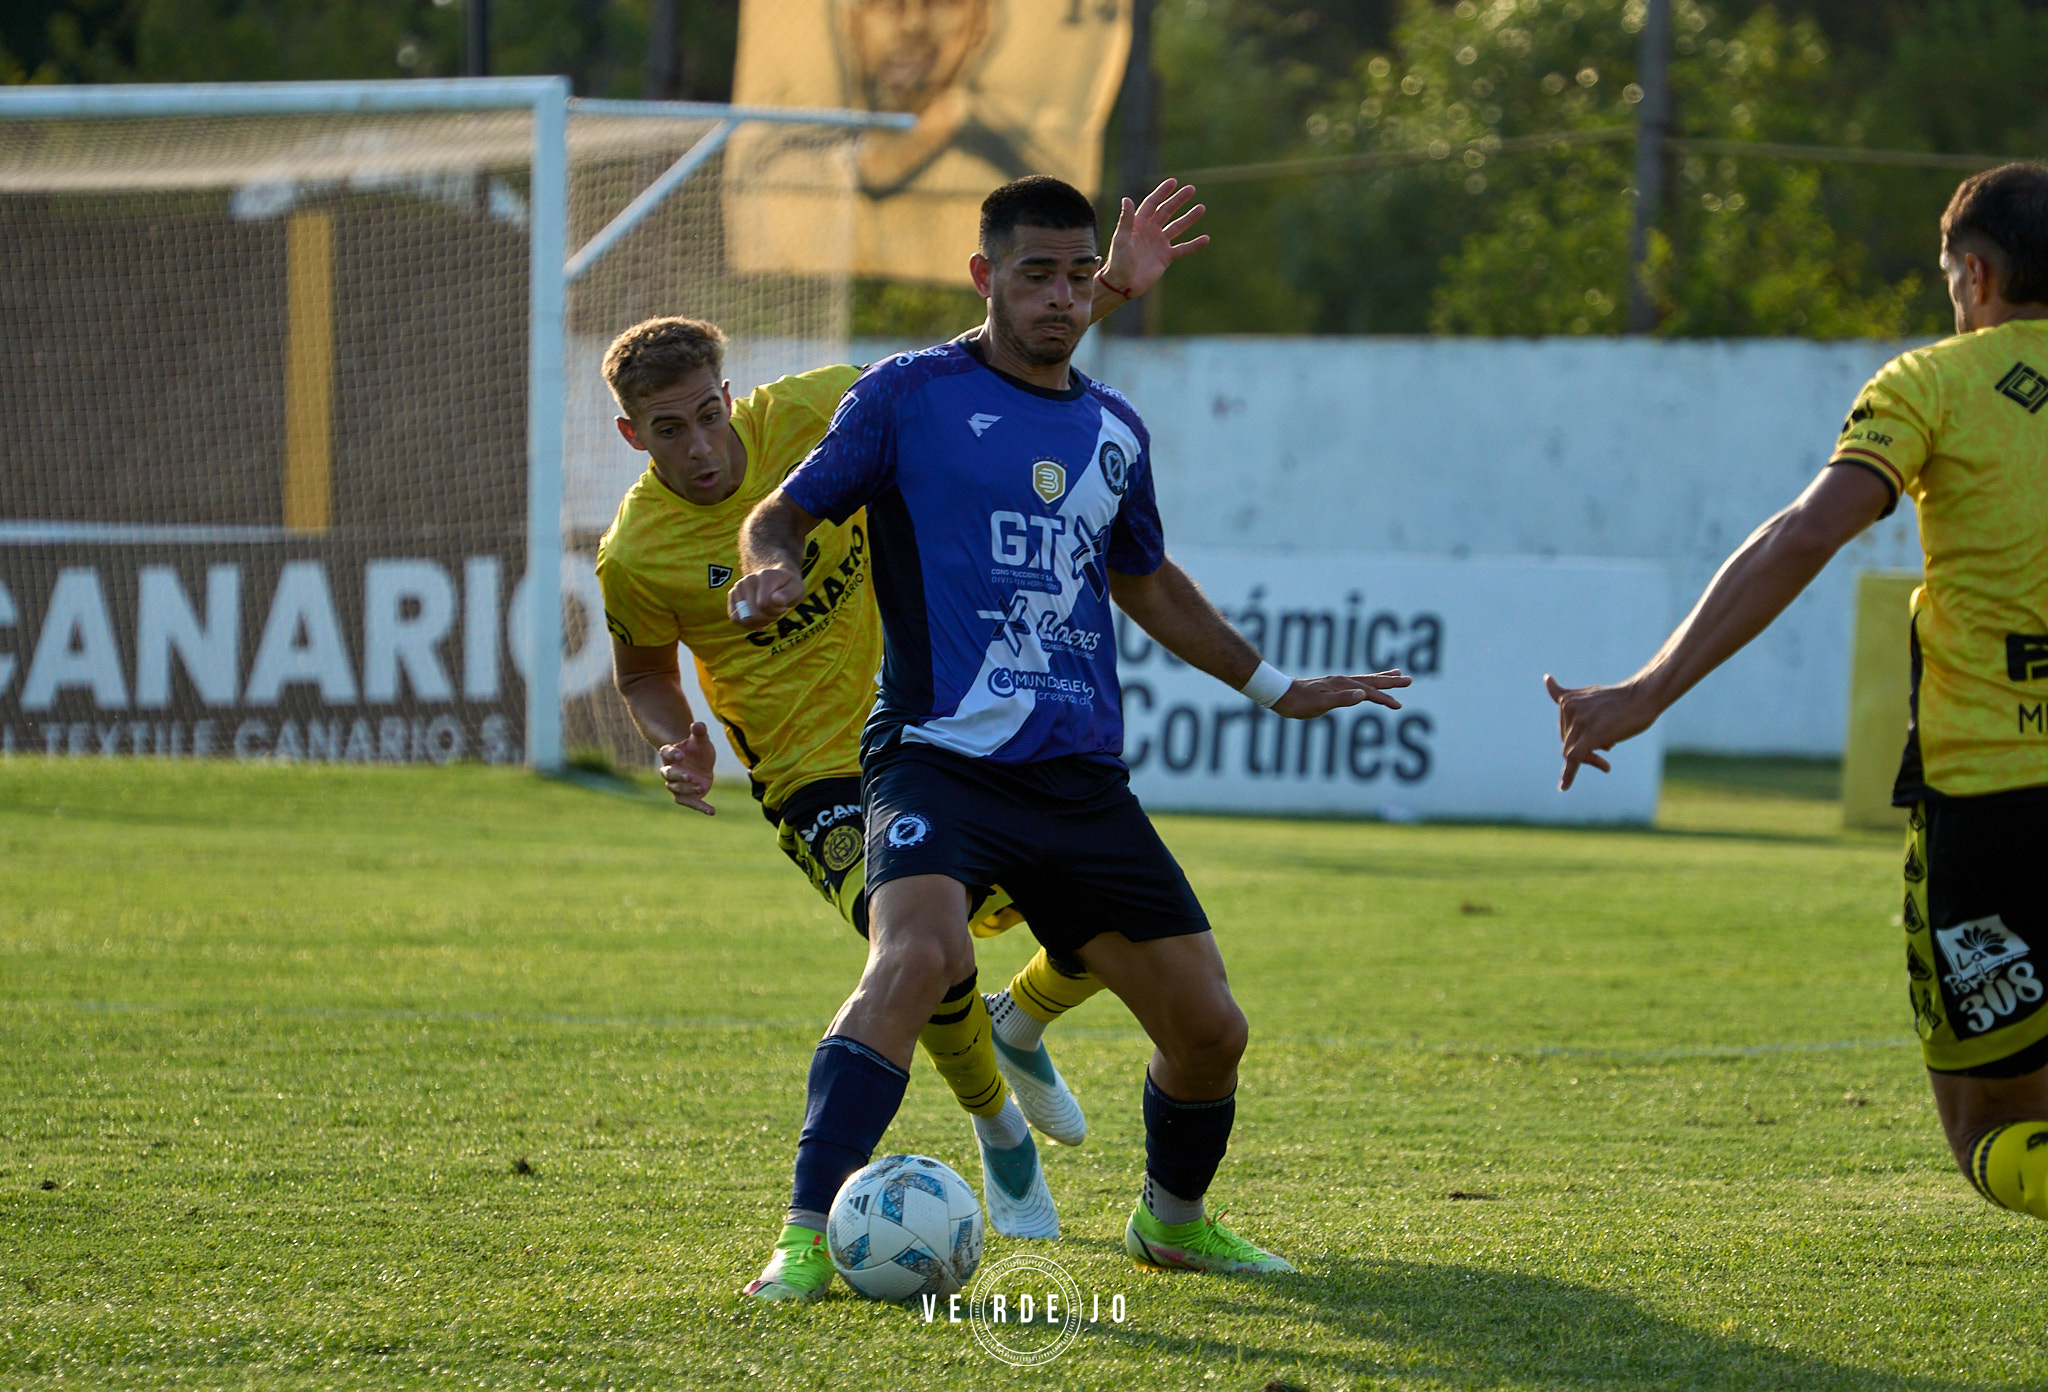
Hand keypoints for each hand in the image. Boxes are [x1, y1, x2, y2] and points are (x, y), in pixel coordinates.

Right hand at [657, 722, 717, 814]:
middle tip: (690, 776)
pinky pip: (690, 803)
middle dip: (678, 776)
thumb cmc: (697, 749)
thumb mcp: (701, 739)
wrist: (700, 762)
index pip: (666, 753)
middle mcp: (669, 771)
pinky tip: (713, 811)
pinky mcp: (686, 795)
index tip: (681, 755)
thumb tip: (698, 724)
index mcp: (669, 754)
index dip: (672, 755)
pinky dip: (701, 807)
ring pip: (677, 789)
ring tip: (702, 786)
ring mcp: (676, 785)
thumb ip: (699, 732)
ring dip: (689, 789)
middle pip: (668, 774)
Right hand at [728, 564, 802, 629]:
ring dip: (758, 622)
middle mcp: (749, 579)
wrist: (776, 578)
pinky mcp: (732, 594)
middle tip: (776, 610)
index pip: (763, 605)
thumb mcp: (796, 589)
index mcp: (765, 576)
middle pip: (753, 614)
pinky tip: (758, 618)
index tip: (782, 605)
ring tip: (767, 612)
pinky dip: (748, 623)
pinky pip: (735, 618)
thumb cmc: (788, 586)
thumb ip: (788, 595)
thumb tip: (776, 599)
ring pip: (744, 619)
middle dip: (768, 618)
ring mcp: (738, 586)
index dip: (775, 611)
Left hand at [1100, 178, 1208, 300]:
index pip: (1152, 203)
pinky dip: (1194, 245)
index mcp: (1139, 223)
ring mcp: (1159, 243)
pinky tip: (1205, 239)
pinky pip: (1183, 249)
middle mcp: (1150, 231)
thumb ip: (1126, 220)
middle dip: (1178, 200)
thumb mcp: (1121, 239)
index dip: (1162, 192)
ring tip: (1201, 208)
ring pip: (1177, 227)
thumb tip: (1126, 199)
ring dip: (1189, 218)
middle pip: (1167, 211)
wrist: (1122, 284)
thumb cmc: (1118, 261)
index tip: (1173, 182)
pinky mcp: (1166, 257)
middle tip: (1191, 189)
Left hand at [1272, 670, 1409, 719]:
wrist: (1281, 695)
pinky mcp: (1333, 686)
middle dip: (1390, 681)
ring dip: (1381, 678)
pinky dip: (1367, 682)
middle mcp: (1343, 680)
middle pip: (1372, 680)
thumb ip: (1343, 699)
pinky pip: (1356, 683)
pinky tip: (1367, 685)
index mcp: (1343, 685)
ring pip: (1366, 679)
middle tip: (1409, 679)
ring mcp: (1339, 682)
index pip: (1369, 692)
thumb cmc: (1300, 703)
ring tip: (1396, 674)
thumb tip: (1363, 695)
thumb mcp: (1321, 704)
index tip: (1399, 704)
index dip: (1385, 698)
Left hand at [1546, 674, 1660, 790]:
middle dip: (1585, 751)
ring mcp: (1578, 721)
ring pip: (1572, 752)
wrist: (1643, 697)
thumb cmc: (1624, 701)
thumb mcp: (1594, 699)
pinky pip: (1574, 758)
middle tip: (1609, 749)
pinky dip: (1568, 775)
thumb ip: (1579, 710)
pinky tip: (1563, 788)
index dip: (1578, 739)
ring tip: (1606, 766)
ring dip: (1591, 761)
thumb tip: (1574, 724)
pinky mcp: (1590, 735)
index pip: (1566, 730)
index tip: (1599, 743)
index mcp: (1567, 701)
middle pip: (1568, 742)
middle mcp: (1568, 709)